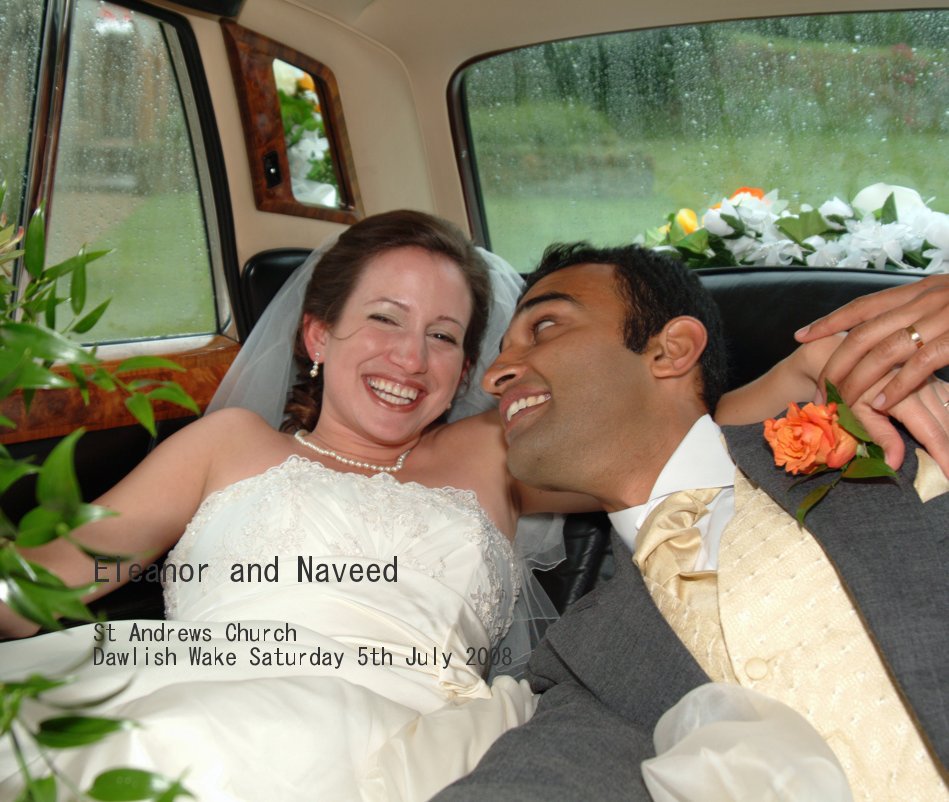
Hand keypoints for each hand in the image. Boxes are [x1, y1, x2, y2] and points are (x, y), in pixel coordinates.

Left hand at [795, 274, 948, 410]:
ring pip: (883, 352)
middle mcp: (925, 300)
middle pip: (864, 335)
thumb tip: (893, 333)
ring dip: (857, 381)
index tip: (801, 336)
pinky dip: (895, 386)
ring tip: (841, 402)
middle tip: (819, 390)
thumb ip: (919, 314)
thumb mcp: (948, 301)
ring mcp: (941, 318)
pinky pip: (918, 365)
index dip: (829, 322)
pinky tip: (879, 404)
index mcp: (919, 290)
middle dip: (835, 365)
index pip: (863, 305)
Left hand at [847, 374, 948, 475]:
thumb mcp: (858, 411)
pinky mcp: (936, 381)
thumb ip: (879, 436)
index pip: (931, 433)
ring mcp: (933, 382)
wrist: (851, 357)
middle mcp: (924, 387)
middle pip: (948, 425)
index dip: (944, 456)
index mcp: (904, 397)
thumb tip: (894, 464)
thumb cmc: (850, 387)